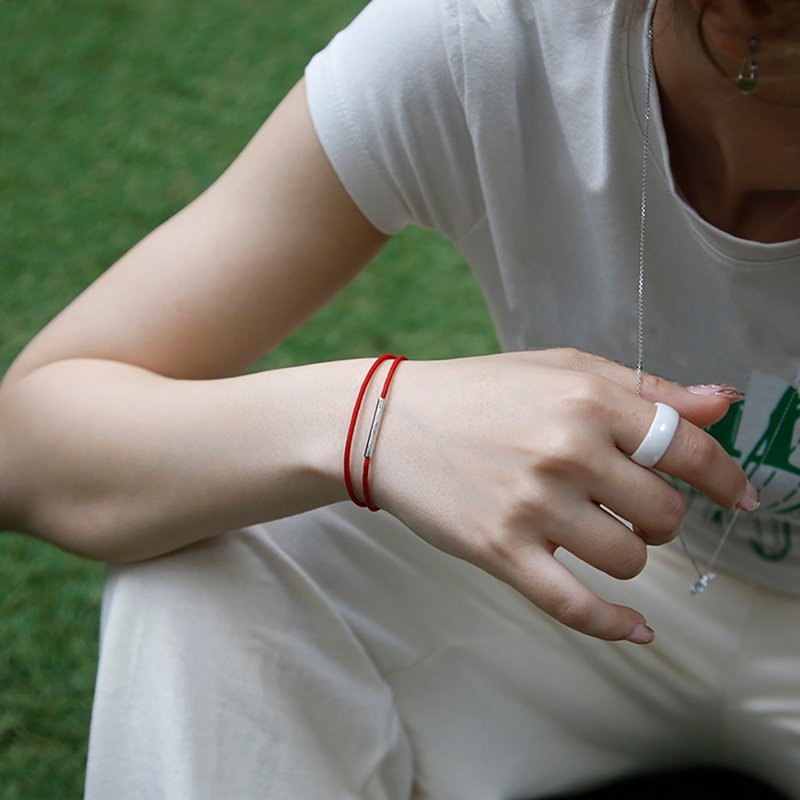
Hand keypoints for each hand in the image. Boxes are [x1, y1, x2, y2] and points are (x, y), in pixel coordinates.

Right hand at [368, 349, 751, 643]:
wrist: (388, 421)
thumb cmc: (478, 392)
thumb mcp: (560, 369)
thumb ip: (644, 388)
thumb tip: (721, 404)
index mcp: (587, 399)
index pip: (688, 448)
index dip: (725, 477)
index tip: (740, 497)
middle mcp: (566, 451)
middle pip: (663, 513)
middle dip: (660, 516)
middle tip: (630, 506)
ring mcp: (532, 506)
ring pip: (629, 559)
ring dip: (629, 553)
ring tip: (598, 533)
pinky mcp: (500, 551)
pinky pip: (577, 606)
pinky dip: (616, 627)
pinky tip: (638, 630)